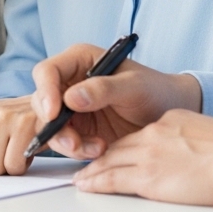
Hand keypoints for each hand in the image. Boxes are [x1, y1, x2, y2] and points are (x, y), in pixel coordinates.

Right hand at [27, 43, 203, 159]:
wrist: (170, 114)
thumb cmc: (156, 90)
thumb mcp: (134, 86)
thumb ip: (103, 89)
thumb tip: (71, 98)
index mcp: (79, 61)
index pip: (47, 72)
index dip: (45, 91)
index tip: (54, 113)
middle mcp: (70, 83)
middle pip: (42, 102)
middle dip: (54, 125)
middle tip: (73, 142)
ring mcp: (72, 108)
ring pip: (50, 126)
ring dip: (67, 142)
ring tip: (95, 149)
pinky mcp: (79, 129)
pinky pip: (65, 142)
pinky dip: (77, 150)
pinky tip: (99, 150)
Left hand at [73, 109, 212, 205]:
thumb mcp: (210, 134)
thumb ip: (190, 139)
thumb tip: (189, 154)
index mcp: (171, 121)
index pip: (140, 134)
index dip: (124, 145)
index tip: (114, 150)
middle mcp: (154, 133)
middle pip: (119, 146)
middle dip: (101, 155)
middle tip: (87, 162)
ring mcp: (148, 155)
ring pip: (109, 160)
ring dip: (92, 170)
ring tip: (81, 177)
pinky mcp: (147, 176)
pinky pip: (111, 179)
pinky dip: (95, 181)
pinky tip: (86, 184)